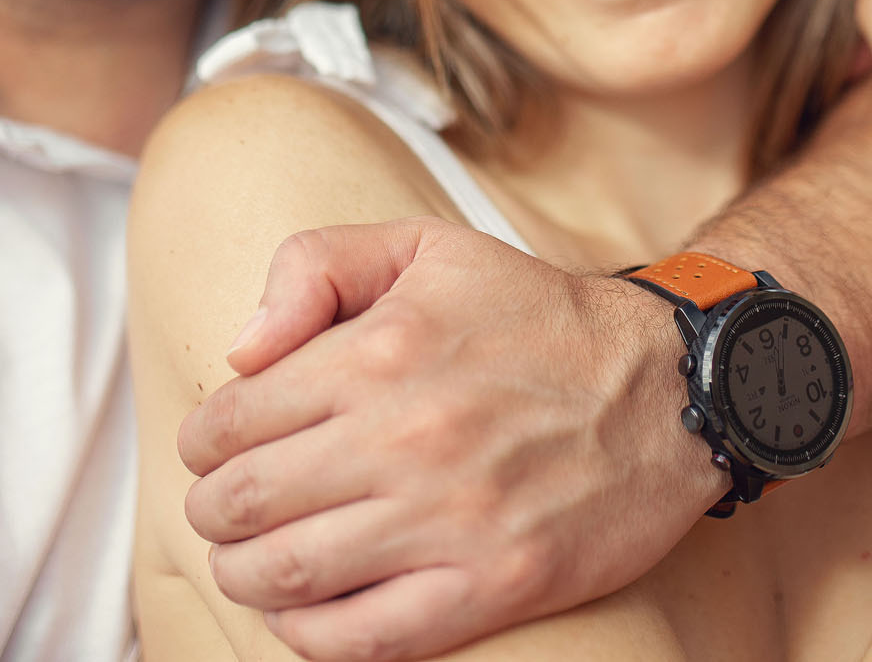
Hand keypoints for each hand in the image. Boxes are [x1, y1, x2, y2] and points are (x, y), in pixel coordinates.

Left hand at [175, 218, 722, 660]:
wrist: (667, 385)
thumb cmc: (537, 316)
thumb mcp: (427, 248)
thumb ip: (316, 265)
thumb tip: (242, 349)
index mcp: (378, 353)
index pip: (230, 421)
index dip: (203, 442)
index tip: (215, 450)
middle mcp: (405, 438)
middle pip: (242, 503)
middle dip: (212, 512)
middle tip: (224, 510)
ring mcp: (447, 521)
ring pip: (286, 575)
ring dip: (245, 575)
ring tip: (252, 561)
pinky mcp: (491, 586)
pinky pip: (361, 639)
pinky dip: (308, 635)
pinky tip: (304, 612)